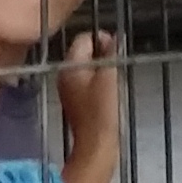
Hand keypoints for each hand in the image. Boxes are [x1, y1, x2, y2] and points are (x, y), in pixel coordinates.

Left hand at [55, 28, 119, 169]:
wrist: (96, 145)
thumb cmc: (103, 111)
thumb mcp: (109, 78)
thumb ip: (111, 54)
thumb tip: (115, 37)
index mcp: (69, 66)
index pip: (84, 38)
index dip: (102, 38)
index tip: (117, 48)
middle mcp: (64, 74)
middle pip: (84, 51)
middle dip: (102, 53)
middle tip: (117, 63)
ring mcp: (68, 88)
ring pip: (86, 66)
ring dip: (102, 67)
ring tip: (115, 77)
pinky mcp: (76, 100)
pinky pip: (87, 81)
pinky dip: (98, 80)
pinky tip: (109, 91)